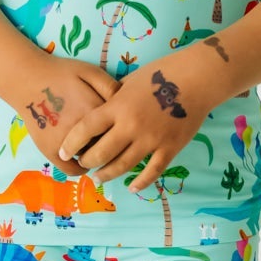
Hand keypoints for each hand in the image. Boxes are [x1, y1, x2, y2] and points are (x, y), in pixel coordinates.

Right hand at [10, 57, 120, 178]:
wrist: (27, 79)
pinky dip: (80, 167)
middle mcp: (82, 130)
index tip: (122, 128)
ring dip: (96, 156)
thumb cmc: (61, 73)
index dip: (123, 129)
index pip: (121, 129)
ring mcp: (65, 143)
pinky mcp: (50, 151)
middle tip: (110, 139)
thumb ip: (111, 87)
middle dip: (112, 145)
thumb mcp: (91, 71)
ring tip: (94, 147)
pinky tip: (81, 158)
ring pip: (91, 159)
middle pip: (108, 147)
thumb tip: (128, 107)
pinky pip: (71, 169)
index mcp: (96, 110)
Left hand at [56, 51, 216, 193]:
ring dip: (108, 174)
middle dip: (88, 161)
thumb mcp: (130, 81)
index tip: (63, 151)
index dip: (72, 142)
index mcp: (118, 107)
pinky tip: (132, 187)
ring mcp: (151, 140)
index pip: (86, 128)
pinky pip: (151, 171)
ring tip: (100, 177)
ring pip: (123, 166)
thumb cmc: (162, 73)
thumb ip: (114, 100)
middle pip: (101, 152)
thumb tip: (101, 112)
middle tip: (83, 164)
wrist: (197, 79)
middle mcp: (131, 126)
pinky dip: (141, 182)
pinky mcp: (169, 148)